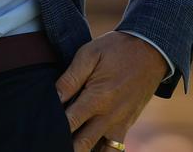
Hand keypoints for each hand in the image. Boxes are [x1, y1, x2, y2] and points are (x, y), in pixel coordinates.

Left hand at [55, 31, 168, 151]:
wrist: (150, 51)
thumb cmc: (116, 50)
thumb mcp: (90, 54)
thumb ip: (70, 78)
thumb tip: (53, 96)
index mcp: (97, 98)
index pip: (69, 122)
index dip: (53, 126)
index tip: (42, 127)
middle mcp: (109, 117)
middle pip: (83, 145)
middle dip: (65, 145)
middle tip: (51, 141)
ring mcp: (120, 125)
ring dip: (84, 151)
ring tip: (69, 146)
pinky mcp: (127, 126)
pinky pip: (114, 149)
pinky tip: (89, 148)